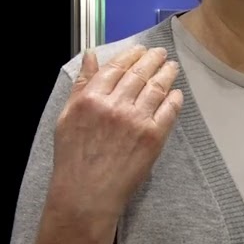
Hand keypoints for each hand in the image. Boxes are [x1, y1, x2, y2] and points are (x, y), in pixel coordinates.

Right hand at [50, 45, 183, 224]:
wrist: (86, 194)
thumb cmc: (73, 158)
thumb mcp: (67, 117)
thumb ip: (82, 85)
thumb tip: (92, 56)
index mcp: (91, 98)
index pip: (116, 67)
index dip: (131, 55)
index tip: (140, 50)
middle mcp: (115, 105)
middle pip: (140, 74)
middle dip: (153, 59)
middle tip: (161, 53)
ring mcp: (136, 120)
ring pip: (157, 88)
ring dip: (167, 73)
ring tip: (172, 67)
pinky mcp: (153, 137)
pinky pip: (169, 110)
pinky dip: (174, 98)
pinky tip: (177, 93)